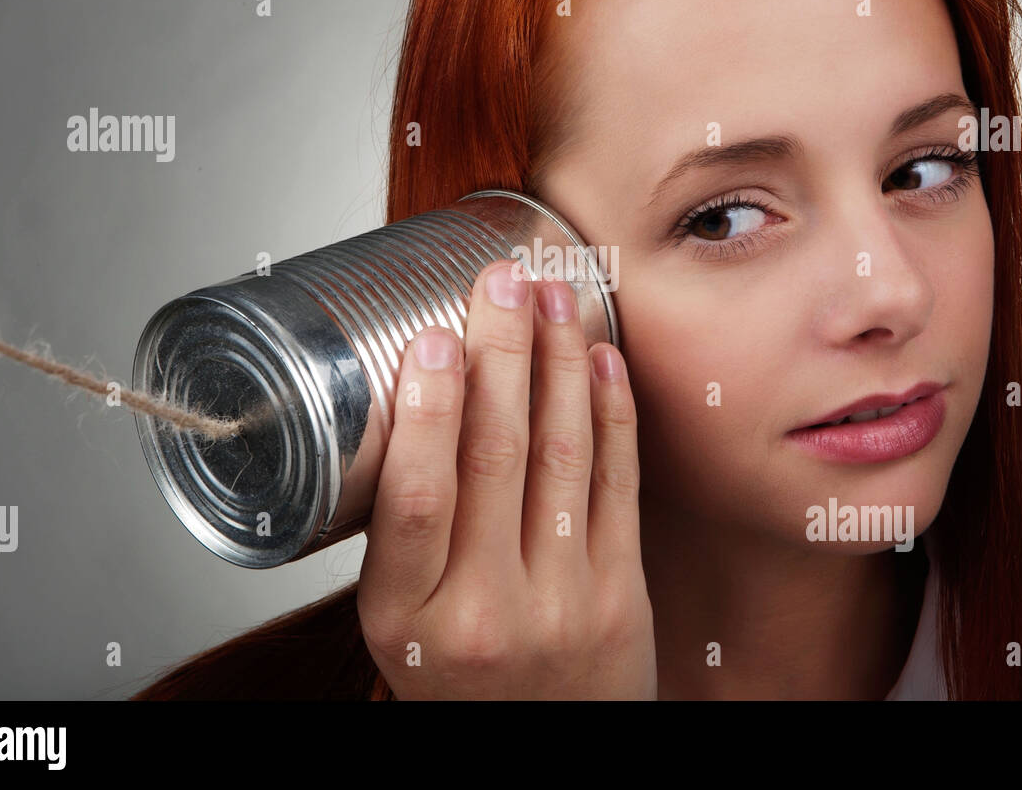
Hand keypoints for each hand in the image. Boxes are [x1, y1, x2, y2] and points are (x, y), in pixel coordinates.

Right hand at [357, 258, 655, 698]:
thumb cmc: (462, 681)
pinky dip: (611, 413)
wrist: (542, 756)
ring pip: (562, 458)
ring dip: (559, 365)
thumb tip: (415, 398)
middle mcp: (485, 611)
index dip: (428, 408)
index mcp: (407, 617)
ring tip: (555, 297)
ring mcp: (562, 603)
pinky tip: (600, 359)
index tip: (436, 336)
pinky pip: (618, 485)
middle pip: (494, 458)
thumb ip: (405, 532)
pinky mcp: (621, 594)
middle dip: (501, 353)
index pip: (415, 498)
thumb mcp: (400, 624)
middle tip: (503, 280)